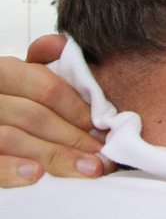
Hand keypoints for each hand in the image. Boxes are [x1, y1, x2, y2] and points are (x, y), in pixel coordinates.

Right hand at [0, 35, 114, 187]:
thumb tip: (59, 44)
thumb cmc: (9, 103)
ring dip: (56, 156)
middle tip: (103, 156)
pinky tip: (36, 175)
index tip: (102, 128)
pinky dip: (12, 169)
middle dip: (74, 138)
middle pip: (35, 117)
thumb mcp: (21, 79)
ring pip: (14, 139)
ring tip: (88, 169)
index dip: (77, 110)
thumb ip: (42, 63)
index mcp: (3, 73)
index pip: (45, 88)